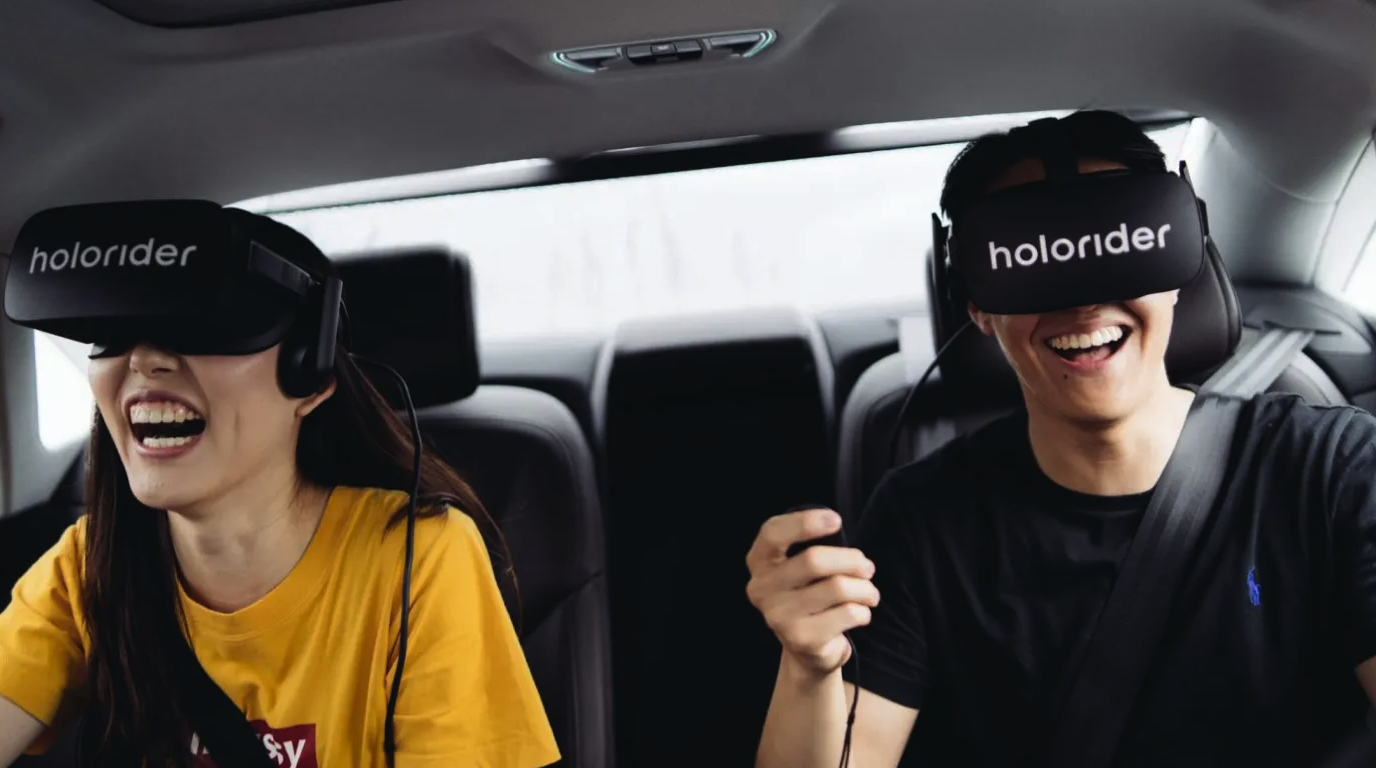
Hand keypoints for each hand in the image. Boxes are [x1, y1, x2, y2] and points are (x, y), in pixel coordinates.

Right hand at [746, 508, 879, 676]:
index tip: (836, 520)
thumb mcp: (802, 568)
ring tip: (869, 594)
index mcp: (759, 562)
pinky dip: (864, 611)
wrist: (807, 650)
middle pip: (813, 560)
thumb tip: (840, 531)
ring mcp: (778, 617)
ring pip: (837, 587)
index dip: (804, 522)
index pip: (773, 534)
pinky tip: (859, 614)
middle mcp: (761, 589)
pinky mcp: (801, 640)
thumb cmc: (810, 596)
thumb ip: (812, 548)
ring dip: (865, 589)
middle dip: (852, 560)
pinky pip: (848, 614)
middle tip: (867, 568)